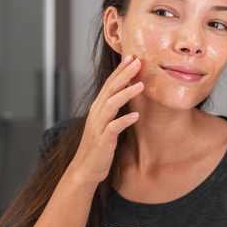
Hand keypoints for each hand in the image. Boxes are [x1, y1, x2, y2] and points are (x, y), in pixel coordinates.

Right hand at [66, 54, 143, 184]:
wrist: (85, 169)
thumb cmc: (98, 147)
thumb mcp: (105, 124)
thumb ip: (113, 110)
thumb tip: (127, 97)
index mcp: (98, 108)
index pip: (109, 84)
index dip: (120, 70)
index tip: (132, 57)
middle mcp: (96, 113)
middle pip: (110, 89)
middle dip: (124, 74)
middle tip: (138, 61)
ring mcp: (98, 126)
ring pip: (111, 104)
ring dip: (126, 93)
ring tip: (141, 85)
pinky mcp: (102, 140)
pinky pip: (113, 128)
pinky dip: (124, 121)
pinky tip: (135, 116)